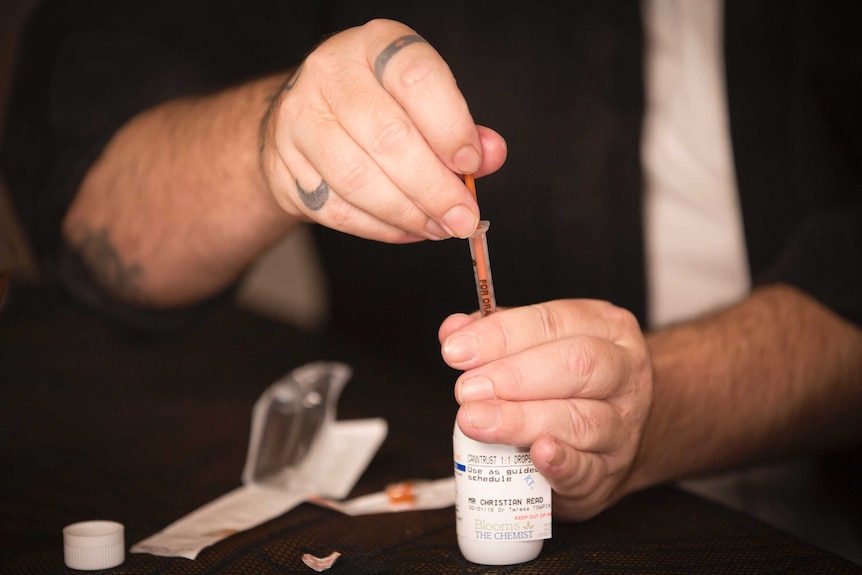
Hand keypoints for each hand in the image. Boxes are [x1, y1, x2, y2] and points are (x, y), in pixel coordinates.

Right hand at [261, 19, 507, 242]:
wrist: (306, 118)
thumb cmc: (378, 106)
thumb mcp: (422, 101)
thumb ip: (461, 127)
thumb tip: (492, 153)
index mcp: (374, 44)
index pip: (416, 77)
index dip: (450, 126)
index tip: (472, 164)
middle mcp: (330, 74)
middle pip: (387, 137)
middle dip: (434, 188)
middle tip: (463, 218)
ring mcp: (299, 119)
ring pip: (358, 180)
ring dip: (408, 214)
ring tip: (439, 228)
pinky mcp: (285, 166)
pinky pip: (338, 209)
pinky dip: (381, 228)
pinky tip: (408, 229)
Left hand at [439, 300, 652, 520]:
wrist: (619, 433)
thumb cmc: (574, 382)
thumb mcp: (542, 345)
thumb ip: (499, 336)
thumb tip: (454, 330)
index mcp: (606, 327)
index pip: (551, 322)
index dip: (500, 335)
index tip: (456, 350)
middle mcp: (623, 372)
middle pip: (574, 366)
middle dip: (513, 376)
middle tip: (466, 390)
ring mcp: (623, 424)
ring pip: (579, 419)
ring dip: (521, 420)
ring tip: (476, 421)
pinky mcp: (612, 471)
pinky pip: (588, 468)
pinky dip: (561, 462)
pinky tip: (537, 453)